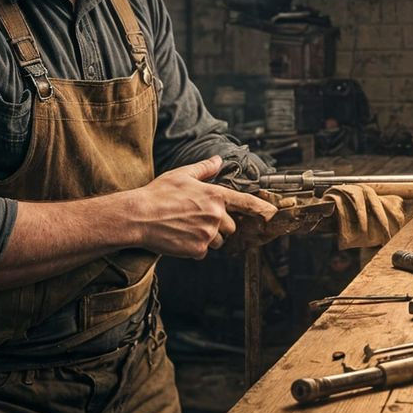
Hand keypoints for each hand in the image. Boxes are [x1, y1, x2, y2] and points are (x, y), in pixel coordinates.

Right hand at [132, 155, 277, 258]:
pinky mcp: (197, 250)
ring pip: (218, 241)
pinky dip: (194, 247)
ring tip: (186, 227)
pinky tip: (180, 236)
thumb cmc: (159, 194)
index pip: (247, 203)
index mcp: (215, 195)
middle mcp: (215, 215)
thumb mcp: (182, 174)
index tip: (273, 212)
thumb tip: (217, 161)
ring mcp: (207, 234)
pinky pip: (203, 252)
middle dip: (219, 225)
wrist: (139, 217)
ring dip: (208, 237)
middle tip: (197, 218)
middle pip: (231, 226)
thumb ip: (204, 168)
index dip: (263, 208)